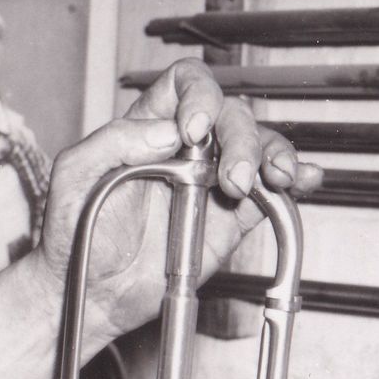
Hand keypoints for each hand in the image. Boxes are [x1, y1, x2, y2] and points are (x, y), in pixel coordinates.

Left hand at [32, 59, 324, 344]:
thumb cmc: (75, 233)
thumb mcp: (76, 174)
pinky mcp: (230, 220)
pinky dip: (292, 183)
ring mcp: (211, 182)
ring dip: (270, 156)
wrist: (92, 293)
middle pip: (230, 115)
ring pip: (256, 148)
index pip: (185, 85)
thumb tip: (165, 131)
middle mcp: (185, 148)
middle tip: (232, 177)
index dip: (199, 96)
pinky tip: (303, 180)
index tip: (194, 129)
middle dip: (240, 139)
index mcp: (147, 126)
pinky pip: (268, 194)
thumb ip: (114, 142)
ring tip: (271, 179)